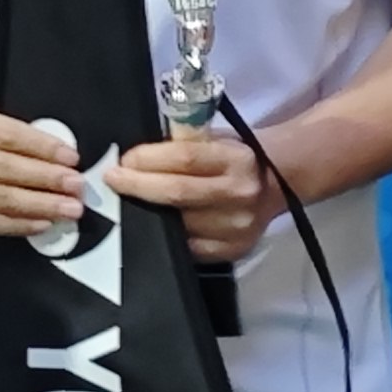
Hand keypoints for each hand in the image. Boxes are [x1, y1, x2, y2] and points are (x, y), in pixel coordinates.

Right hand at [0, 101, 87, 237]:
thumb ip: (4, 131)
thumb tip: (53, 156)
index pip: (7, 137)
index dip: (42, 149)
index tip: (71, 158)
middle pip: (5, 171)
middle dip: (47, 181)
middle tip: (77, 187)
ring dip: (39, 207)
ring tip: (68, 209)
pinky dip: (16, 225)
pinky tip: (41, 223)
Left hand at [105, 130, 276, 262]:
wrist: (278, 180)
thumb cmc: (235, 155)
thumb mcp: (215, 139)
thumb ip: (181, 146)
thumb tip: (133, 157)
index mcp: (235, 159)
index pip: (184, 159)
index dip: (148, 160)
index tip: (123, 161)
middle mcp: (239, 194)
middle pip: (177, 193)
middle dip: (138, 186)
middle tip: (113, 179)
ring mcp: (237, 227)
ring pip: (179, 224)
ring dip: (147, 213)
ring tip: (126, 201)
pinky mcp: (233, 251)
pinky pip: (188, 248)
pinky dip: (165, 236)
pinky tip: (151, 226)